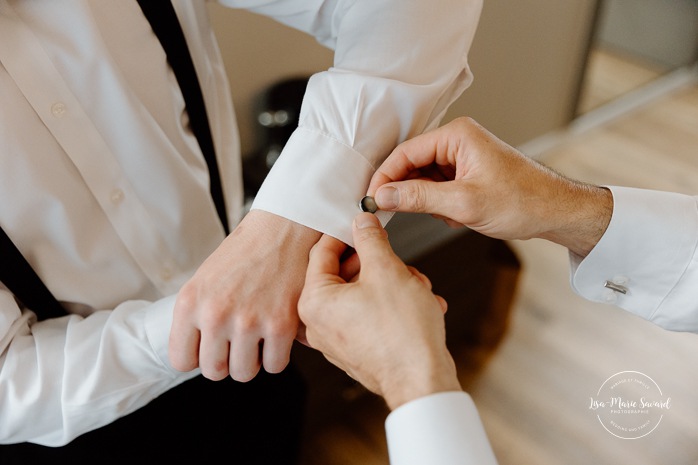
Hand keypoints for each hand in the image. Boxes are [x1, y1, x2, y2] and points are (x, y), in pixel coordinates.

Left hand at [169, 210, 320, 381]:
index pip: (181, 361)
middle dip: (227, 362)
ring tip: (259, 338)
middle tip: (239, 343)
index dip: (199, 357)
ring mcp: (248, 322)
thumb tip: (196, 356)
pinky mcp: (280, 325)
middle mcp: (215, 314)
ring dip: (253, 360)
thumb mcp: (204, 280)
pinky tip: (278, 335)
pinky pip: (274, 365)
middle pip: (214, 371)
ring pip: (244, 373)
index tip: (212, 347)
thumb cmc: (245, 253)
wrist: (282, 229)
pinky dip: (277, 355)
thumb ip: (196, 317)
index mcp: (189, 303)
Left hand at [298, 212, 459, 409]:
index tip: (364, 223)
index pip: (322, 251)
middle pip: (344, 273)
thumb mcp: (387, 271)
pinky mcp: (356, 349)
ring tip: (416, 287)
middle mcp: (318, 323)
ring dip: (392, 283)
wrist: (423, 380)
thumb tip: (362, 221)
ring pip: (361, 293)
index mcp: (315, 301)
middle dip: (377, 263)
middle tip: (398, 260)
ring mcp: (336, 339)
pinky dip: (392, 305)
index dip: (346, 232)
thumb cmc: (403, 334)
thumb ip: (370, 239)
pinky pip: (368, 315)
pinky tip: (418, 303)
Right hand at [368, 117, 612, 256]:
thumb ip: (418, 198)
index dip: (385, 177)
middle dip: (409, 192)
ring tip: (451, 216)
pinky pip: (439, 187)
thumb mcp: (463, 203)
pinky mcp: (467, 173)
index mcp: (457, 135)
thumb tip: (383, 196)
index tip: (371, 200)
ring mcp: (463, 157)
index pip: (405, 152)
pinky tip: (459, 216)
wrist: (556, 212)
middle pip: (412, 165)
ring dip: (429, 202)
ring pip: (424, 179)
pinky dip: (442, 205)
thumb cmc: (522, 201)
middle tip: (399, 215)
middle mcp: (458, 140)